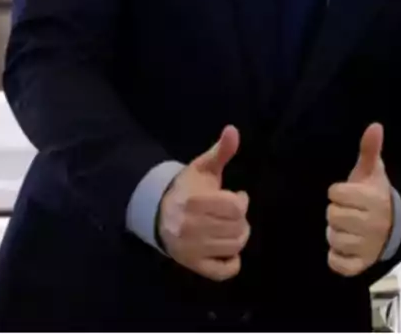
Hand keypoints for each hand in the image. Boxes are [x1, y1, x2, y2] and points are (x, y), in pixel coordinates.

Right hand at [158, 125, 250, 280]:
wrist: (158, 211)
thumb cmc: (187, 188)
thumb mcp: (203, 167)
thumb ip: (221, 151)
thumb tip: (233, 129)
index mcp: (194, 201)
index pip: (236, 207)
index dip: (241, 201)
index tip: (237, 197)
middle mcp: (191, 227)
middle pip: (238, 227)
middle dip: (241, 219)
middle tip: (233, 213)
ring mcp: (191, 249)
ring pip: (234, 247)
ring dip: (239, 236)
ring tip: (231, 227)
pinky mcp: (192, 265)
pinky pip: (222, 272)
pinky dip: (231, 263)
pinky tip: (228, 250)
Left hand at [326, 123, 392, 276]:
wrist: (394, 227)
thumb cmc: (375, 195)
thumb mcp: (373, 172)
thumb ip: (370, 150)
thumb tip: (375, 125)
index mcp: (373, 200)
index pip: (335, 193)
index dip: (339, 192)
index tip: (350, 194)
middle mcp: (372, 225)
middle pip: (332, 216)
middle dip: (337, 212)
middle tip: (349, 212)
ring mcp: (367, 247)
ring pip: (333, 238)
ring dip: (336, 234)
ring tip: (349, 229)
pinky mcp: (360, 265)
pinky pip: (336, 263)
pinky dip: (336, 256)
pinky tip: (346, 247)